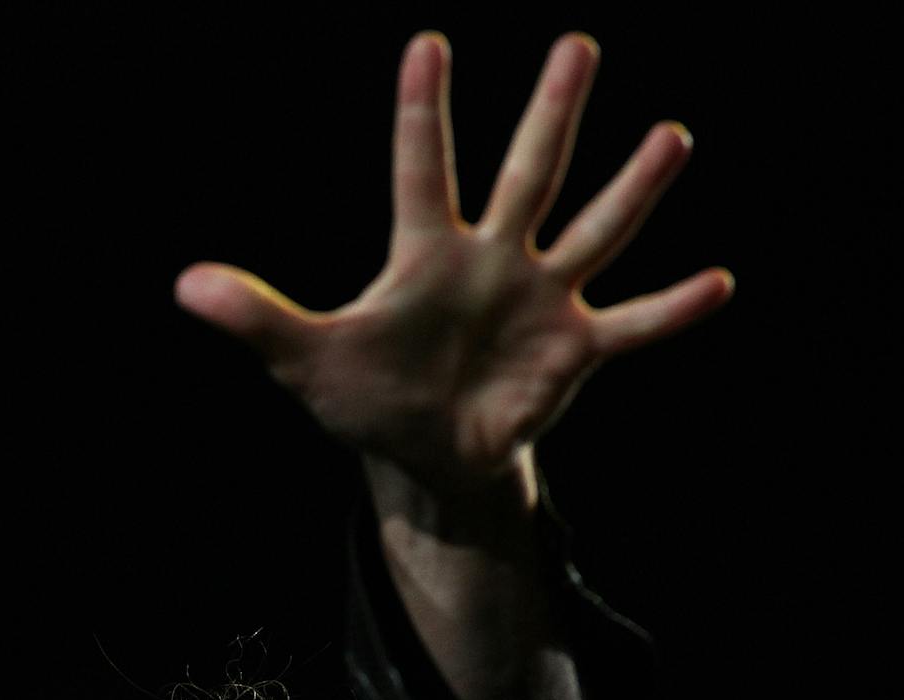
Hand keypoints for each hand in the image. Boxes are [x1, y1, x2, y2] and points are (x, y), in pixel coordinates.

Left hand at [174, 32, 732, 498]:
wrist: (426, 453)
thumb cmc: (366, 394)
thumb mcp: (304, 360)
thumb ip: (255, 317)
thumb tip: (183, 284)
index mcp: (427, 255)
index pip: (420, 169)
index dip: (422, 112)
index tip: (425, 41)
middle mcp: (494, 260)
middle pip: (528, 175)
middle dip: (551, 115)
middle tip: (576, 43)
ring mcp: (541, 300)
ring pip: (593, 230)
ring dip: (632, 189)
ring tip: (672, 134)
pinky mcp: (576, 350)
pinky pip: (634, 324)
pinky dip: (674, 308)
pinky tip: (720, 280)